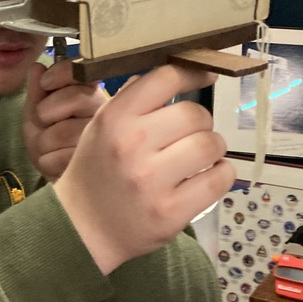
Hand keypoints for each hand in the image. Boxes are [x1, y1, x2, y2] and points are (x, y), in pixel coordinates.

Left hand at [23, 60, 107, 182]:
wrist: (61, 184)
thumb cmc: (50, 145)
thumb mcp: (37, 117)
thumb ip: (37, 93)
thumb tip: (37, 66)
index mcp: (90, 94)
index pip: (82, 71)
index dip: (61, 73)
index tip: (45, 83)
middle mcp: (105, 112)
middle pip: (75, 98)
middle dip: (47, 112)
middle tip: (44, 123)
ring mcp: (107, 139)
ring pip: (64, 130)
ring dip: (44, 142)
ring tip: (49, 148)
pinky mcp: (101, 166)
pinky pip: (62, 156)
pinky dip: (48, 161)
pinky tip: (56, 164)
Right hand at [52, 65, 234, 275]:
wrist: (82, 228)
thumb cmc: (96, 171)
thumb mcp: (100, 128)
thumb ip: (131, 100)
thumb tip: (174, 73)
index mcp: (114, 118)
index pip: (165, 78)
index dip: (193, 73)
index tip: (207, 75)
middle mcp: (131, 144)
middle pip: (195, 113)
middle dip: (200, 123)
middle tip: (190, 135)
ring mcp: (151, 180)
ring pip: (211, 144)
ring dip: (213, 148)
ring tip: (198, 157)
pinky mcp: (171, 211)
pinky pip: (219, 178)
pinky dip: (221, 174)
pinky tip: (206, 176)